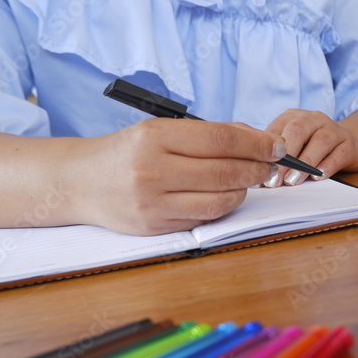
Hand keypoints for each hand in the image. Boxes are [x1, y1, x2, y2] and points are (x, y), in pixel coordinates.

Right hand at [81, 118, 284, 234]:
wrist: (80, 182)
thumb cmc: (128, 152)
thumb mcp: (159, 131)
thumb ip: (206, 134)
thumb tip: (258, 139)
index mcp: (154, 137)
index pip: (221, 139)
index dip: (256, 143)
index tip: (277, 145)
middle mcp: (152, 170)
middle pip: (225, 172)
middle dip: (257, 168)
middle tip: (270, 165)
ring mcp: (153, 202)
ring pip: (219, 201)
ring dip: (243, 191)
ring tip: (248, 180)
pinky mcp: (155, 226)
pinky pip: (203, 218)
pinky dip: (222, 207)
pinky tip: (223, 196)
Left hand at [263, 109, 357, 186]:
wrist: (349, 144)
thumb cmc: (312, 147)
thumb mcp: (294, 145)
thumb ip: (277, 155)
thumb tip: (258, 176)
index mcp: (294, 117)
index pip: (278, 129)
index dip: (266, 150)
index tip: (258, 171)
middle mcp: (314, 119)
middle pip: (298, 131)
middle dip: (285, 157)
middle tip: (275, 179)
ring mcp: (334, 129)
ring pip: (320, 141)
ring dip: (305, 162)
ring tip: (293, 181)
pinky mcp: (349, 144)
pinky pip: (339, 154)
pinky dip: (327, 166)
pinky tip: (318, 177)